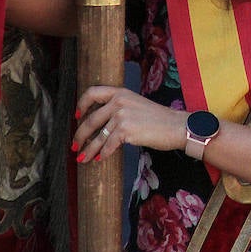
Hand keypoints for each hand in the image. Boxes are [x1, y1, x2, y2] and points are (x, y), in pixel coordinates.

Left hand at [72, 85, 188, 162]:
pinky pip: (109, 145)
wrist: (176, 126)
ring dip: (88, 149)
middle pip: (91, 119)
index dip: (81, 104)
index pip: (93, 92)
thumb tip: (101, 124)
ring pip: (98, 136)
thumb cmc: (159, 119)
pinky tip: (100, 159)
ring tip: (82, 158)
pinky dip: (103, 154)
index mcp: (120, 92)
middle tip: (75, 146)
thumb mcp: (136, 105)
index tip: (77, 116)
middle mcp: (119, 101)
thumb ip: (119, 108)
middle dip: (80, 135)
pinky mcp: (126, 130)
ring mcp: (122, 115)